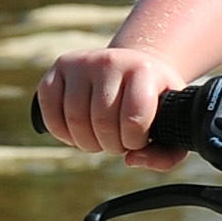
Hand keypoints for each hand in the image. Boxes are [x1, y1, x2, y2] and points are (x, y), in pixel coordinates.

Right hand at [38, 46, 188, 164]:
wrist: (136, 68)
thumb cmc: (154, 102)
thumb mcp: (172, 124)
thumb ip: (165, 154)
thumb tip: (131, 160)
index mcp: (144, 71)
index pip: (134, 119)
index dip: (134, 141)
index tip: (137, 139)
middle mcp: (112, 60)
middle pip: (102, 122)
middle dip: (110, 145)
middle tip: (118, 141)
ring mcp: (83, 61)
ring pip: (75, 119)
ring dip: (86, 142)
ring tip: (99, 138)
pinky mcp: (60, 67)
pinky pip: (49, 109)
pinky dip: (60, 131)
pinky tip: (76, 132)